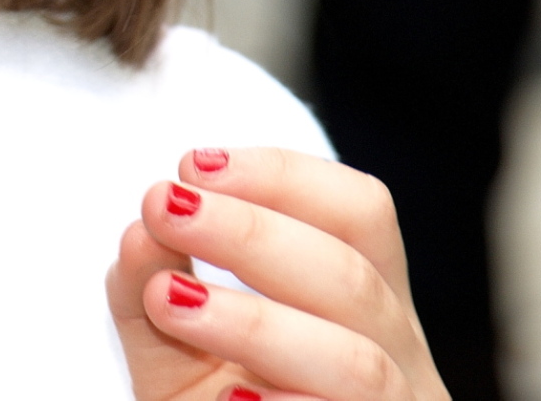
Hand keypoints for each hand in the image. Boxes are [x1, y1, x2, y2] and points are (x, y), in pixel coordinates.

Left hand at [107, 148, 450, 400]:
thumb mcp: (175, 341)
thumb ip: (151, 281)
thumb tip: (141, 230)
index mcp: (365, 304)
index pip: (360, 215)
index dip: (283, 177)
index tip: (192, 163)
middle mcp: (399, 361)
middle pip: (353, 280)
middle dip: (252, 233)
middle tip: (162, 206)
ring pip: (356, 365)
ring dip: (256, 322)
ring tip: (171, 300)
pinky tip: (232, 399)